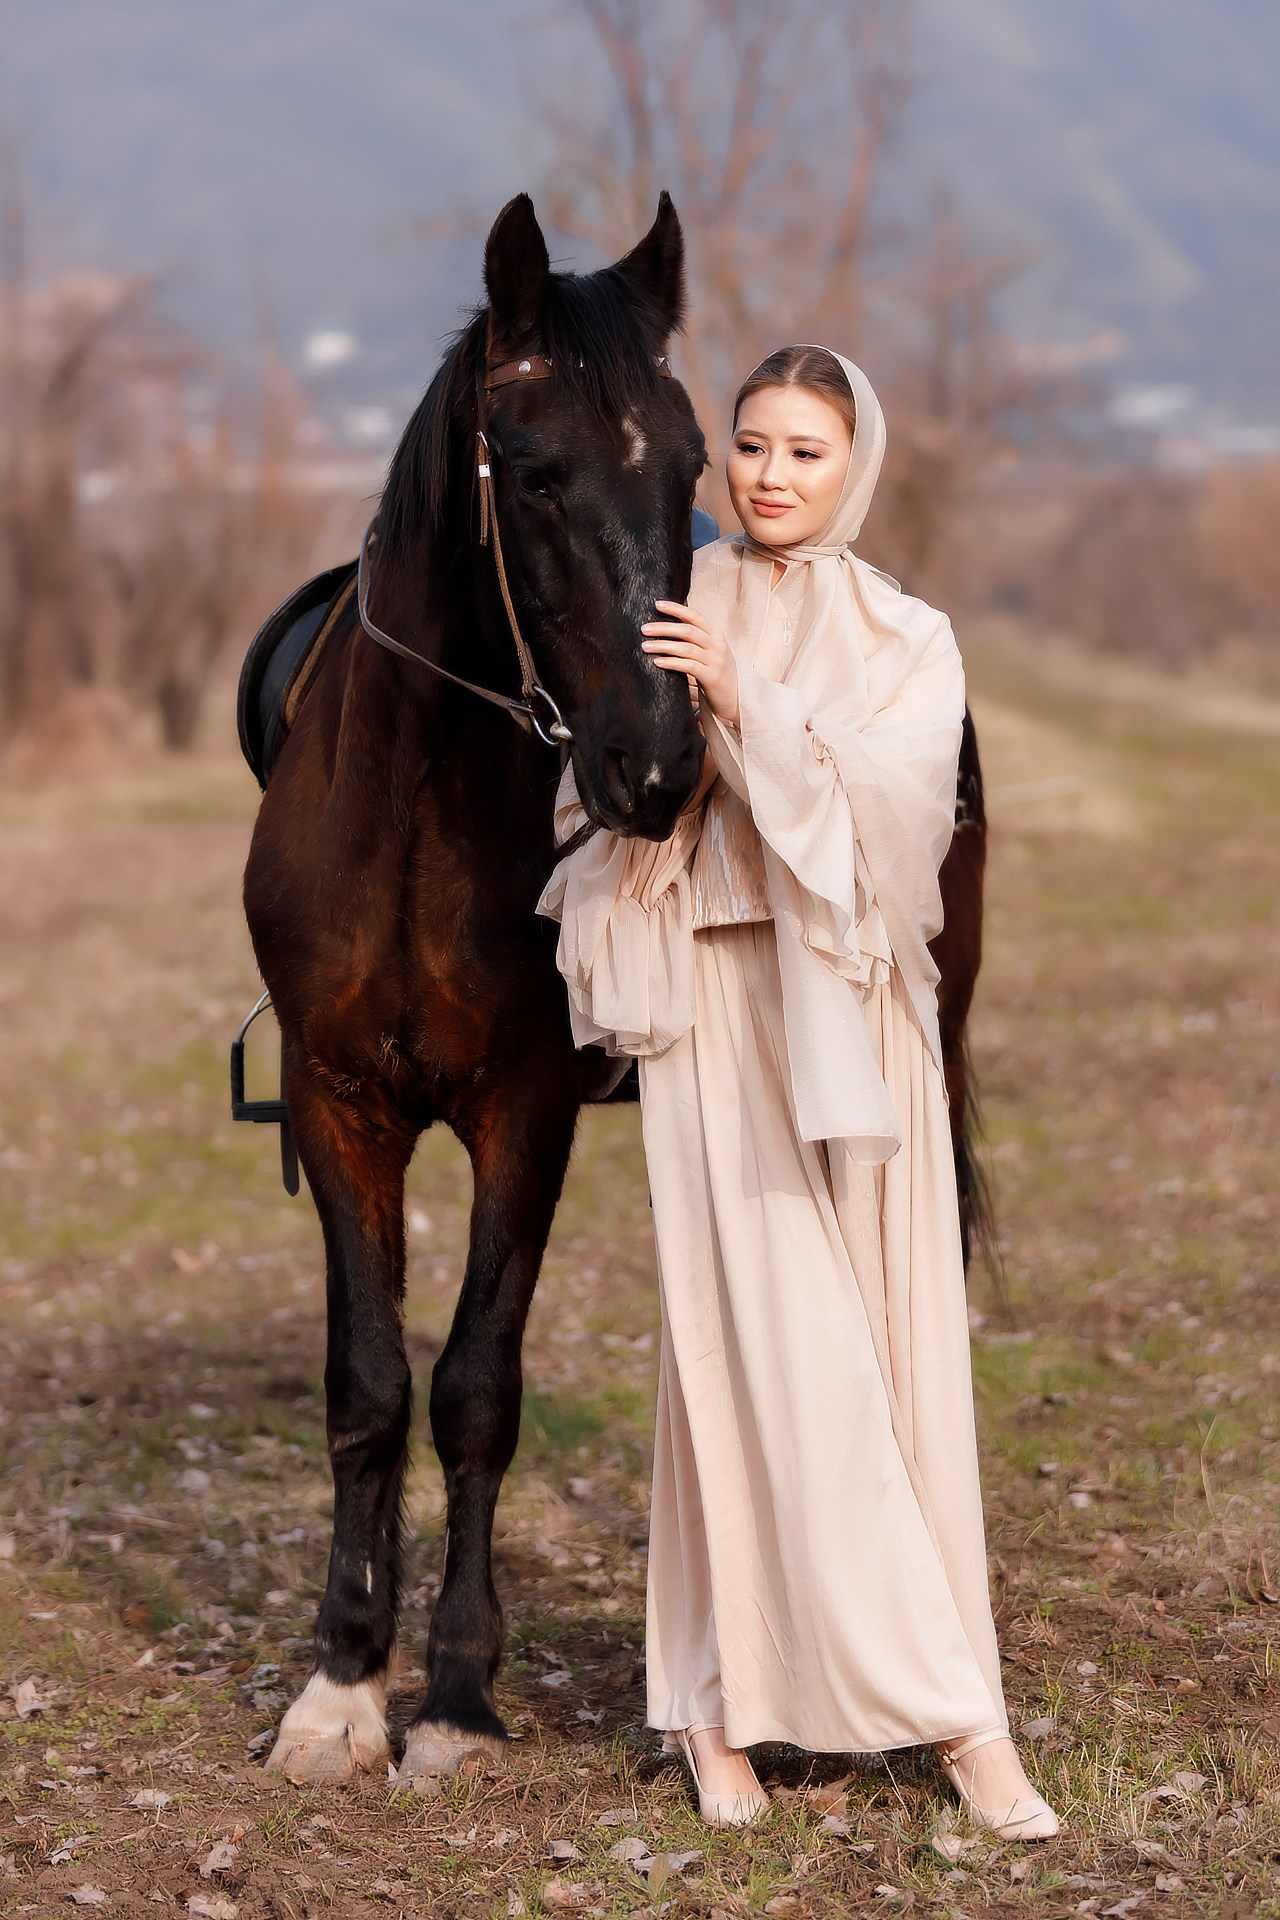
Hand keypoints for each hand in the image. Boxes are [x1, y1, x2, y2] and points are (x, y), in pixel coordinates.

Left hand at [641, 601, 739, 727]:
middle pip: (687, 630)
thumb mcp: (710, 652)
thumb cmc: (717, 674)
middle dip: (663, 627)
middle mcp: (717, 645)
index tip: (657, 604)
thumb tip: (668, 625)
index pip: (694, 616)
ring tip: (645, 646)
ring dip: (663, 645)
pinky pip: (688, 666)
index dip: (676, 608)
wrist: (736, 698)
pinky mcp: (712, 677)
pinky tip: (657, 662)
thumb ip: (695, 639)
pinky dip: (671, 662)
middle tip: (644, 629)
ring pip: (685, 648)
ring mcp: (716, 660)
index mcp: (716, 635)